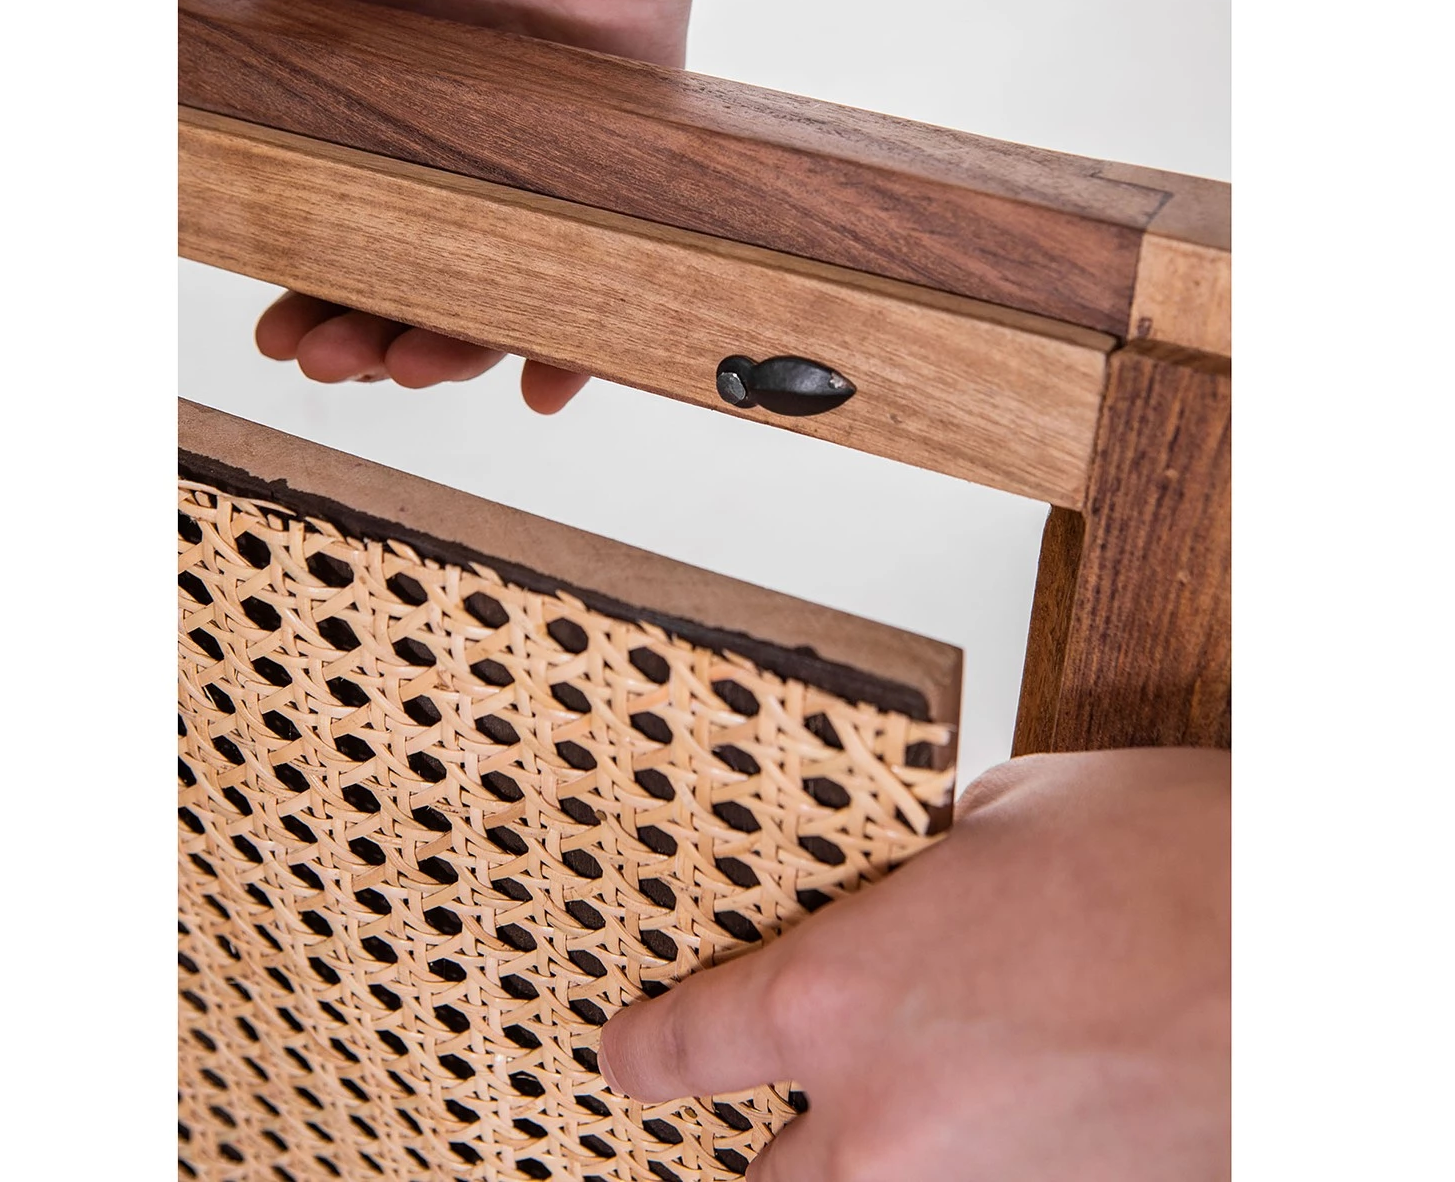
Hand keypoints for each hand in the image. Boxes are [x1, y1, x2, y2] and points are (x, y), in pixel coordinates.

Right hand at [180, 0, 805, 411]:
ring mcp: (537, 129)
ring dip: (451, 343)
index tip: (273, 327)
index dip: (299, 280)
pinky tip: (546, 381)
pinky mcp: (624, 126)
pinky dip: (582, 328)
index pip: (329, 213)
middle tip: (330, 357)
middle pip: (412, 263)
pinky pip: (610, 250)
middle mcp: (449, 117)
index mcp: (360, 79)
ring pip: (499, 275)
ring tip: (406, 367)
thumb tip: (55, 9)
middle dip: (365, 329)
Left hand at [599, 748, 1229, 1179]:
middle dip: (779, 1141)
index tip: (627, 1053)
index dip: (643, 1053)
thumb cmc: (1183, 867)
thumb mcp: (1015, 811)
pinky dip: (987, 1162)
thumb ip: (930, 860)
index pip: (686, 1050)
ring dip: (891, 1156)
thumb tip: (919, 875)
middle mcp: (892, 1125)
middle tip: (804, 1088)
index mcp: (845, 996)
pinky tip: (1028, 1098)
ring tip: (951, 1076)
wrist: (1329, 959)